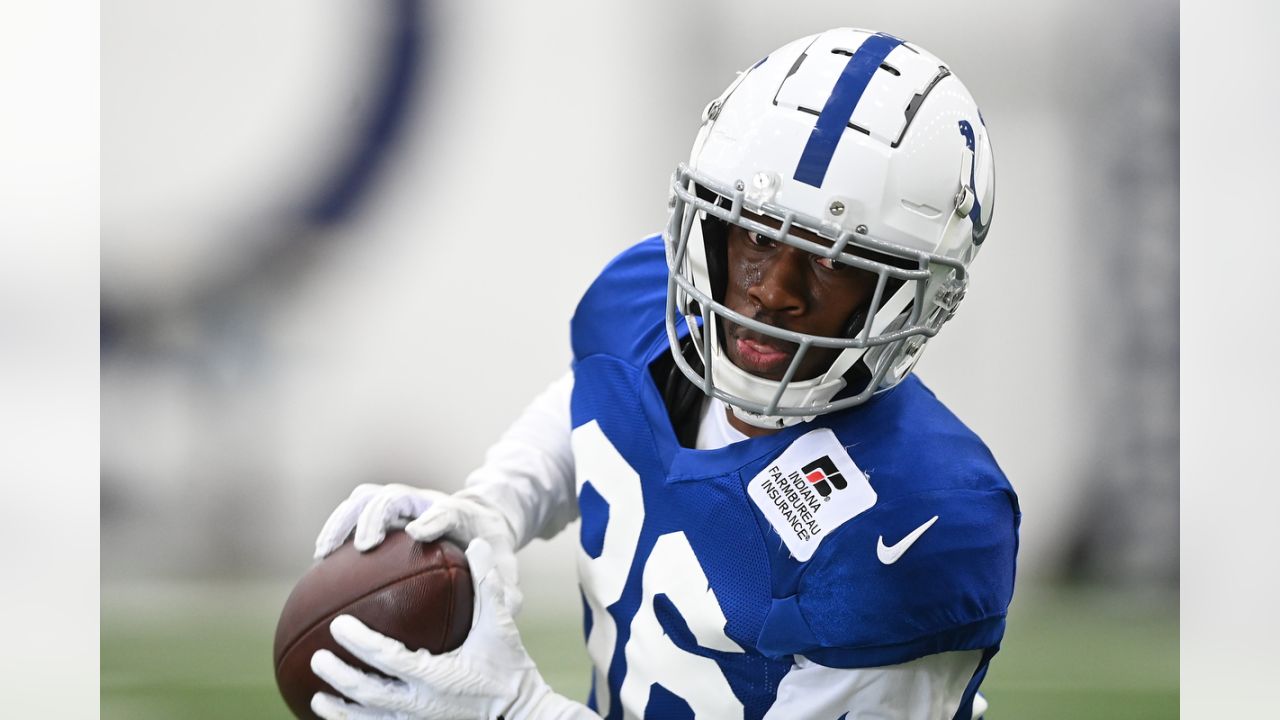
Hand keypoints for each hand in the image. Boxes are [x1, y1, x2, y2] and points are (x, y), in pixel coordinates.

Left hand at [309, 539, 594, 719]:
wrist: (523, 716)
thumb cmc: (510, 668)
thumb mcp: (501, 626)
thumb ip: (488, 586)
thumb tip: (479, 544)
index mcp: (438, 676)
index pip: (389, 658)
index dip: (360, 643)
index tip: (339, 624)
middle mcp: (423, 705)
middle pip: (368, 693)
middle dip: (339, 676)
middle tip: (316, 658)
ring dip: (340, 709)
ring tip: (317, 694)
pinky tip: (339, 718)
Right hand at [313, 483, 520, 606]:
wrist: (481, 518)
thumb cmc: (490, 547)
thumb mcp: (504, 565)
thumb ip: (505, 585)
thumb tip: (510, 608)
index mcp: (460, 513)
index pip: (446, 510)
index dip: (433, 519)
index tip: (417, 534)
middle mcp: (426, 501)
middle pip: (396, 496)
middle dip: (378, 516)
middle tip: (364, 546)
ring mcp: (403, 502)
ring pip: (367, 498)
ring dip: (344, 519)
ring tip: (324, 551)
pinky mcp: (385, 509)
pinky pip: (354, 510)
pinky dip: (336, 527)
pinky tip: (321, 559)